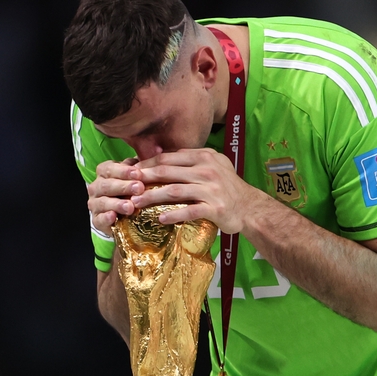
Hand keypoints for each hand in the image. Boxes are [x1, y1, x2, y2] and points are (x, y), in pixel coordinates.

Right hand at [87, 157, 144, 235]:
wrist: (128, 217)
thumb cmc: (133, 192)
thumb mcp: (137, 177)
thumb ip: (142, 167)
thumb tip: (157, 152)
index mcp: (105, 173)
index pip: (110, 168)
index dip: (123, 171)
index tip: (138, 174)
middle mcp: (97, 187)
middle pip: (106, 184)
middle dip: (123, 186)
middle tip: (139, 188)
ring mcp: (95, 204)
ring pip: (102, 202)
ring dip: (116, 204)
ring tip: (130, 206)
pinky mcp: (97, 221)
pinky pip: (99, 219)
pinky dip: (106, 218)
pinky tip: (114, 217)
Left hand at [129, 148, 266, 232]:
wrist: (249, 207)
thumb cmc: (228, 186)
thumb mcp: (215, 165)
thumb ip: (193, 159)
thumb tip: (166, 157)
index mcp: (204, 157)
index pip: (169, 158)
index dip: (148, 164)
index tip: (131, 171)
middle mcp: (207, 170)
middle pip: (168, 172)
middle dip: (144, 179)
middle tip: (127, 186)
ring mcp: (211, 190)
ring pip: (174, 191)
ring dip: (152, 197)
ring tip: (136, 204)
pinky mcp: (215, 208)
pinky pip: (189, 211)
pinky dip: (173, 215)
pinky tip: (160, 219)